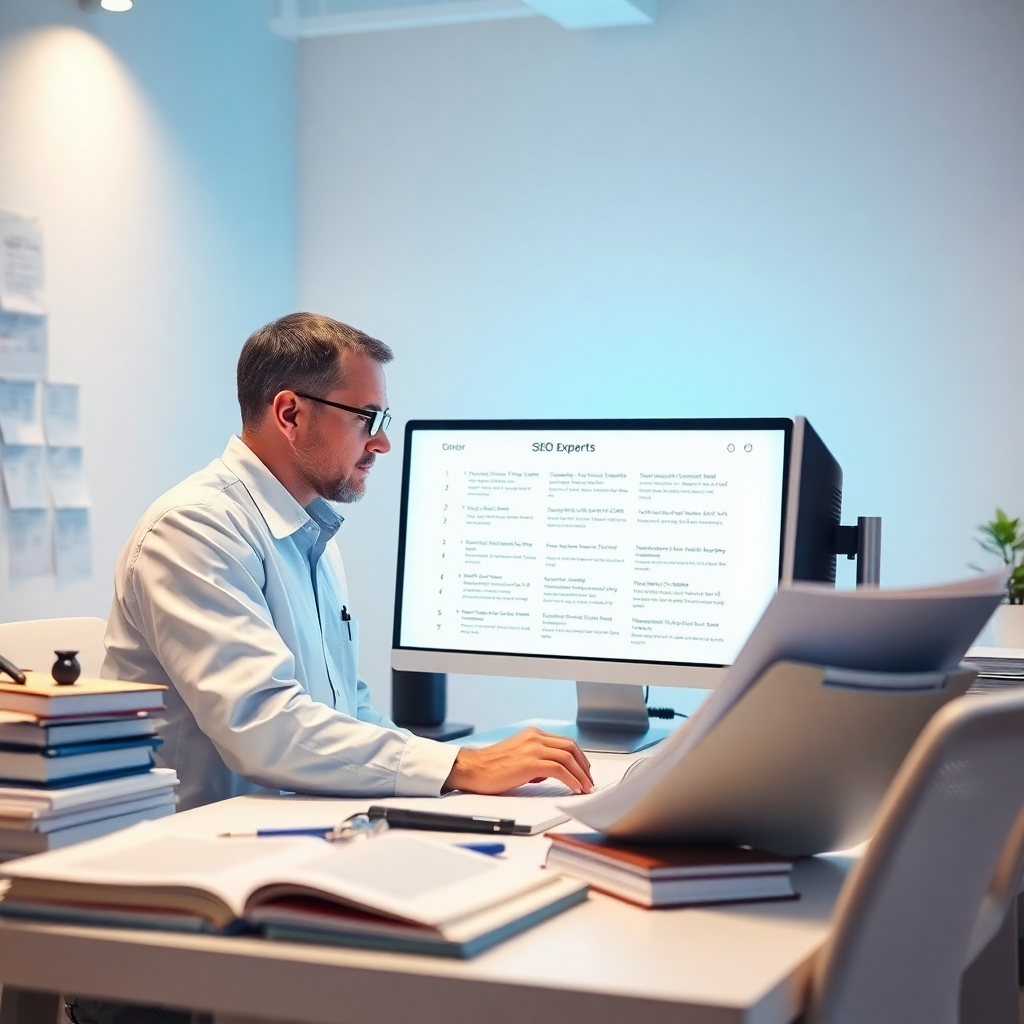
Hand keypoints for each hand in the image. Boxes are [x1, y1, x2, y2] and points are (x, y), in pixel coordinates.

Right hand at [443, 727, 593, 794]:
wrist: (472, 769)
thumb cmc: (490, 768)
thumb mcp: (517, 758)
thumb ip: (535, 761)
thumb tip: (550, 773)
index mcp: (532, 734)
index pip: (564, 742)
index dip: (579, 757)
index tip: (584, 771)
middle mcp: (535, 737)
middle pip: (571, 747)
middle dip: (584, 765)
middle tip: (589, 781)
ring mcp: (533, 748)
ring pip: (568, 757)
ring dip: (581, 774)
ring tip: (586, 788)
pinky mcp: (530, 762)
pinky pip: (559, 769)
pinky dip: (571, 780)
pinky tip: (575, 789)